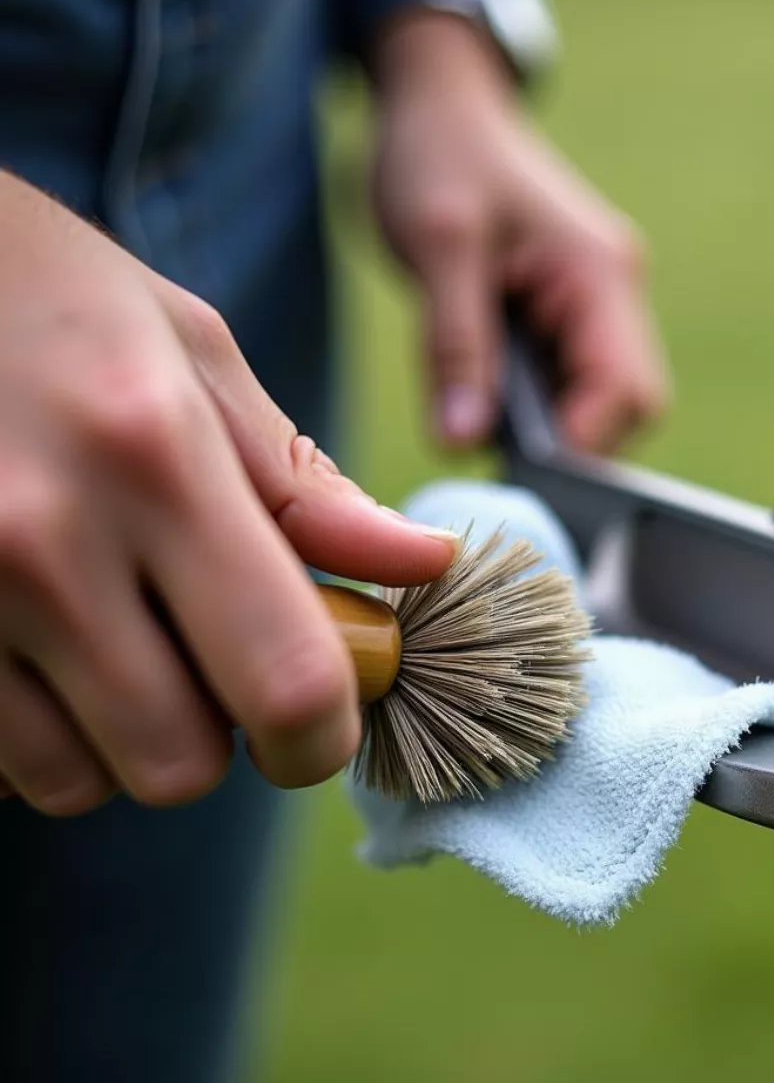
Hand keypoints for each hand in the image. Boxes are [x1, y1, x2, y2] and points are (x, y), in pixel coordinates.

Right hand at [0, 173, 457, 816]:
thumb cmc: (52, 302)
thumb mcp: (195, 357)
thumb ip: (308, 487)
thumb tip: (424, 564)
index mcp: (160, 460)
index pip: (287, 680)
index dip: (322, 740)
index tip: (319, 731)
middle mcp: (45, 539)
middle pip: (179, 762)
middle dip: (215, 741)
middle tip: (204, 668)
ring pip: (74, 781)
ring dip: (115, 741)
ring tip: (108, 646)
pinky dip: (30, 732)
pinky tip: (32, 648)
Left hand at [370, 12, 669, 454]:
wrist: (440, 107)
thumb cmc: (441, 155)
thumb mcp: (438, 245)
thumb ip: (455, 346)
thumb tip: (462, 440)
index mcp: (600, 273)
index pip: (628, 389)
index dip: (585, 442)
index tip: (526, 471)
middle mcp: (613, 296)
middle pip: (625, 406)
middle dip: (569, 442)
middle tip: (496, 455)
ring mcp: (594, 309)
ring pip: (594, 403)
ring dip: (545, 427)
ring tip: (480, 418)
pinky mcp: (564, 320)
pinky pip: (562, 385)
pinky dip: (529, 408)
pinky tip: (484, 399)